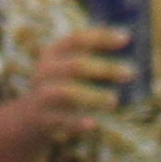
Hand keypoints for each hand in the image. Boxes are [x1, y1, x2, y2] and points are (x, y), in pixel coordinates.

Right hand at [0, 25, 132, 161]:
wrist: (28, 119)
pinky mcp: (42, 118)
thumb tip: (131, 55)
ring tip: (114, 101)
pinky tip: (93, 124)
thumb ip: (92, 59)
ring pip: (68, 92)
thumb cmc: (61, 88)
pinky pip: (61, 120)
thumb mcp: (68, 69)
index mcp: (53, 52)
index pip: (77, 39)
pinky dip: (77, 122)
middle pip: (76, 66)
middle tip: (130, 73)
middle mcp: (45, 71)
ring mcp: (42, 94)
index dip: (101, 37)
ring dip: (93, 96)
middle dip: (105, 69)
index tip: (126, 38)